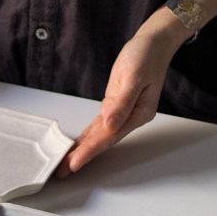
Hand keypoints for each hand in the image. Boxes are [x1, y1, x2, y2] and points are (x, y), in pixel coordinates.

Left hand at [56, 9, 188, 177]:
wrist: (154, 44)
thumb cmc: (146, 56)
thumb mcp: (133, 76)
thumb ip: (122, 102)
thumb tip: (109, 124)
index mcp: (138, 114)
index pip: (108, 137)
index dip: (90, 151)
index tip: (74, 162)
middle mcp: (130, 118)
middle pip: (102, 141)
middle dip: (81, 156)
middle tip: (62, 171)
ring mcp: (122, 114)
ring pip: (98, 136)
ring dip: (82, 149)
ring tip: (64, 163)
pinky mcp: (115, 106)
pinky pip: (99, 126)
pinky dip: (87, 136)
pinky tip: (77, 145)